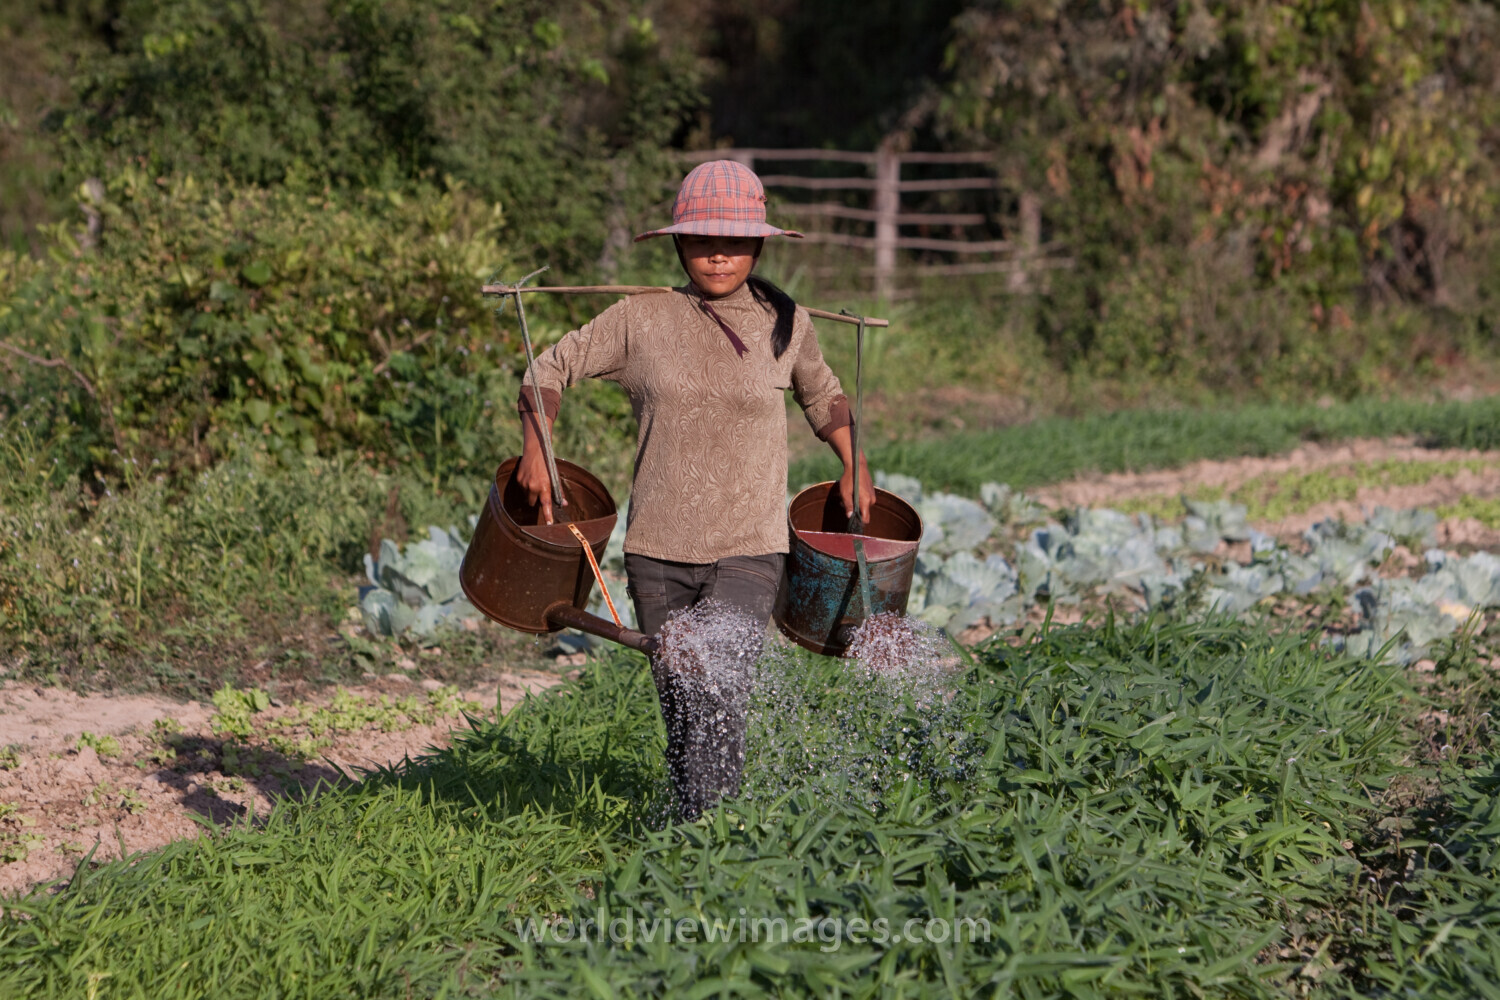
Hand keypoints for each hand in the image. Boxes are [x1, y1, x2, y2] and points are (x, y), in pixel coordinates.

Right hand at [518, 410, 566, 524]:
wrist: (536, 452)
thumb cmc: (548, 465)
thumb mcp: (555, 478)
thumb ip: (559, 492)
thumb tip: (564, 504)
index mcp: (544, 487)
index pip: (546, 505)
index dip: (548, 515)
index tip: (549, 524)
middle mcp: (533, 487)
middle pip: (532, 503)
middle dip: (536, 501)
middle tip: (540, 492)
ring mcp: (524, 484)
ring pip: (526, 496)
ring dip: (530, 493)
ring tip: (535, 481)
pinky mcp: (518, 480)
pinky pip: (522, 489)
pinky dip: (525, 486)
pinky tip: (530, 477)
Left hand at [838, 456, 874, 527]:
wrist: (857, 466)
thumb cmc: (850, 479)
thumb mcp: (845, 493)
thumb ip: (848, 506)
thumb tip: (850, 517)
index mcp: (866, 501)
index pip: (866, 519)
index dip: (858, 522)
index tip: (851, 520)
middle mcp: (871, 500)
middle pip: (863, 513)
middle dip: (854, 511)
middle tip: (843, 503)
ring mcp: (872, 496)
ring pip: (863, 507)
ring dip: (855, 505)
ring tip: (847, 496)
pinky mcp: (872, 492)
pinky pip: (865, 501)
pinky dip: (859, 500)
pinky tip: (853, 493)